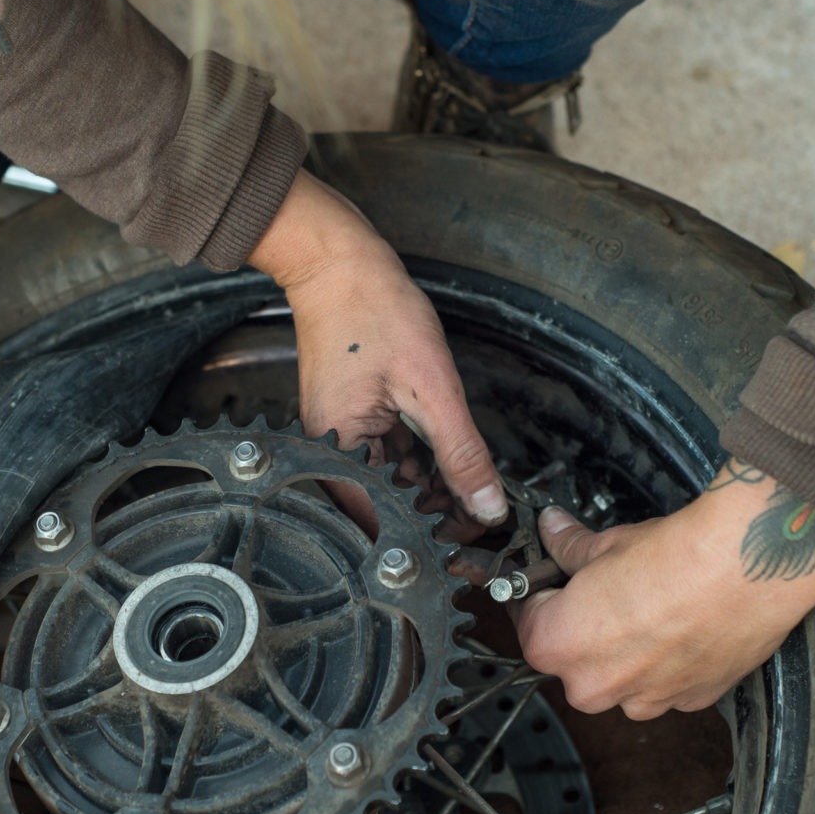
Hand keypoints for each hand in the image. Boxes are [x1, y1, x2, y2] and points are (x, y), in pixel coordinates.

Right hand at [249, 171, 506, 525]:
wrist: (339, 263)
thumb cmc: (372, 310)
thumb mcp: (433, 388)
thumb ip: (461, 453)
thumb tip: (486, 505)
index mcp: (337, 451)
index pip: (383, 522)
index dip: (429, 540)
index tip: (469, 549)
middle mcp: (328, 451)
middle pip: (383, 510)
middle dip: (432, 520)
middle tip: (479, 525)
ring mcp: (335, 436)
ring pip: (386, 487)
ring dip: (426, 495)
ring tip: (469, 499)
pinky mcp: (347, 420)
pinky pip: (381, 459)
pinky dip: (414, 467)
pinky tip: (444, 469)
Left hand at [514, 460, 814, 718]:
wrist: (749, 567)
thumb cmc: (677, 556)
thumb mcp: (607, 543)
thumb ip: (569, 547)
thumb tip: (554, 532)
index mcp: (559, 645)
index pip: (528, 626)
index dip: (539, 598)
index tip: (550, 584)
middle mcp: (596, 685)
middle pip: (572, 662)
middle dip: (583, 631)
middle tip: (604, 594)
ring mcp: (645, 700)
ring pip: (620, 681)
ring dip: (627, 653)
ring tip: (651, 609)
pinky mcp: (691, 701)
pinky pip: (665, 686)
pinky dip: (669, 663)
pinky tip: (683, 627)